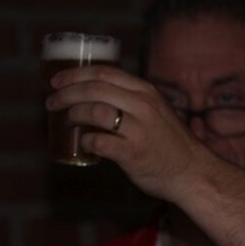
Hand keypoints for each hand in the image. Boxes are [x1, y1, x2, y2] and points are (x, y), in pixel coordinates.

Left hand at [46, 65, 212, 201]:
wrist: (192, 172)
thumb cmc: (170, 144)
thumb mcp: (156, 111)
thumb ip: (132, 102)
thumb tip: (94, 97)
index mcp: (146, 92)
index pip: (104, 73)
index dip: (75, 74)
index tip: (57, 81)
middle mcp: (143, 106)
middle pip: (94, 89)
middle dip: (66, 93)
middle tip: (52, 102)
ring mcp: (139, 130)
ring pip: (94, 111)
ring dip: (73, 115)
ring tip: (66, 121)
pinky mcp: (133, 153)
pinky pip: (98, 142)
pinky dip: (86, 142)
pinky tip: (84, 144)